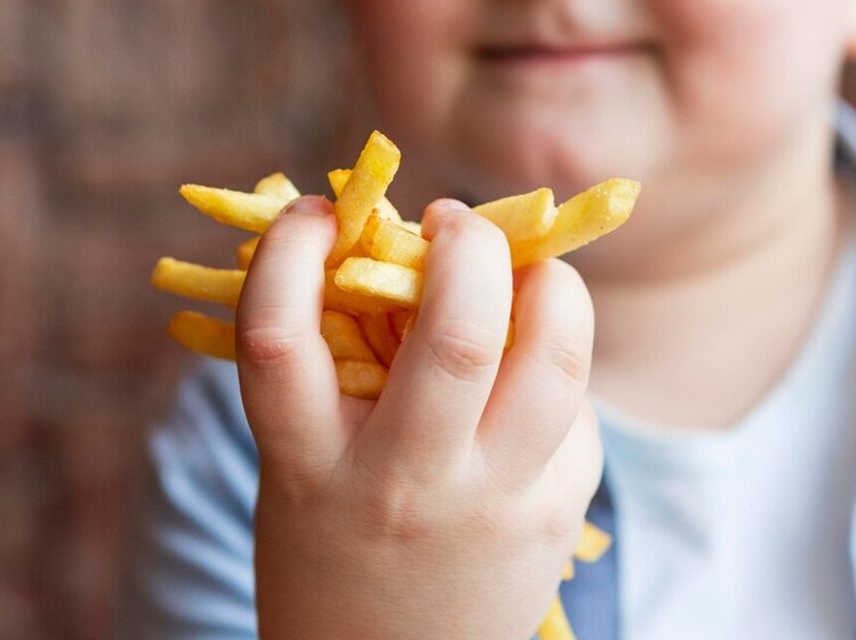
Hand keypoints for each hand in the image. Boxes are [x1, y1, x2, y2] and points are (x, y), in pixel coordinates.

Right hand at [236, 195, 601, 638]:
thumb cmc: (334, 546)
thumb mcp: (303, 467)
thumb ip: (340, 369)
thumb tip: (400, 248)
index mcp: (308, 467)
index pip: (279, 336)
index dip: (290, 250)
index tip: (315, 211)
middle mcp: (405, 485)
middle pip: (458, 334)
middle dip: (467, 245)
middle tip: (451, 223)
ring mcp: (494, 505)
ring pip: (557, 360)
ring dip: (551, 284)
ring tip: (523, 271)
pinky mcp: (558, 515)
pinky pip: (576, 409)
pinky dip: (557, 362)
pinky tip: (531, 367)